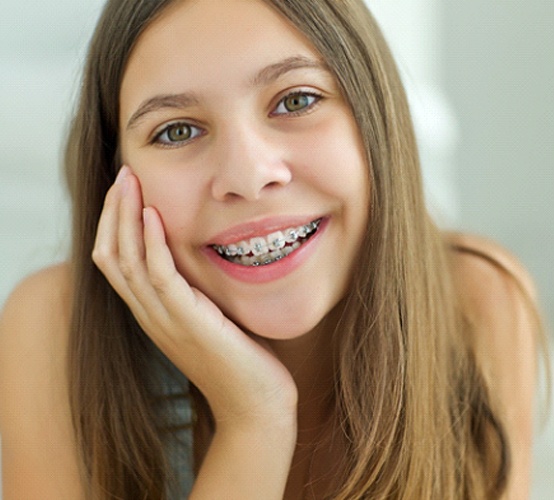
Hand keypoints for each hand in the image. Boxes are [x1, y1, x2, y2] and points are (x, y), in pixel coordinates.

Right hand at [92, 166, 297, 426]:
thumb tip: (204, 256)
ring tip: (129, 181)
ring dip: (124, 217)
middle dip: (113, 212)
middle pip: (111, 255)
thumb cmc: (241, 360)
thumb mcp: (212, 316)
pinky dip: (151, 243)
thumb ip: (198, 290)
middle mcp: (150, 315)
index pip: (117, 261)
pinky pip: (158, 276)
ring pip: (125, 261)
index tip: (128, 189)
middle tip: (123, 174)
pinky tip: (154, 215)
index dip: (116, 223)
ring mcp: (164, 320)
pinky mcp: (186, 322)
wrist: (256, 405)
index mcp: (154, 313)